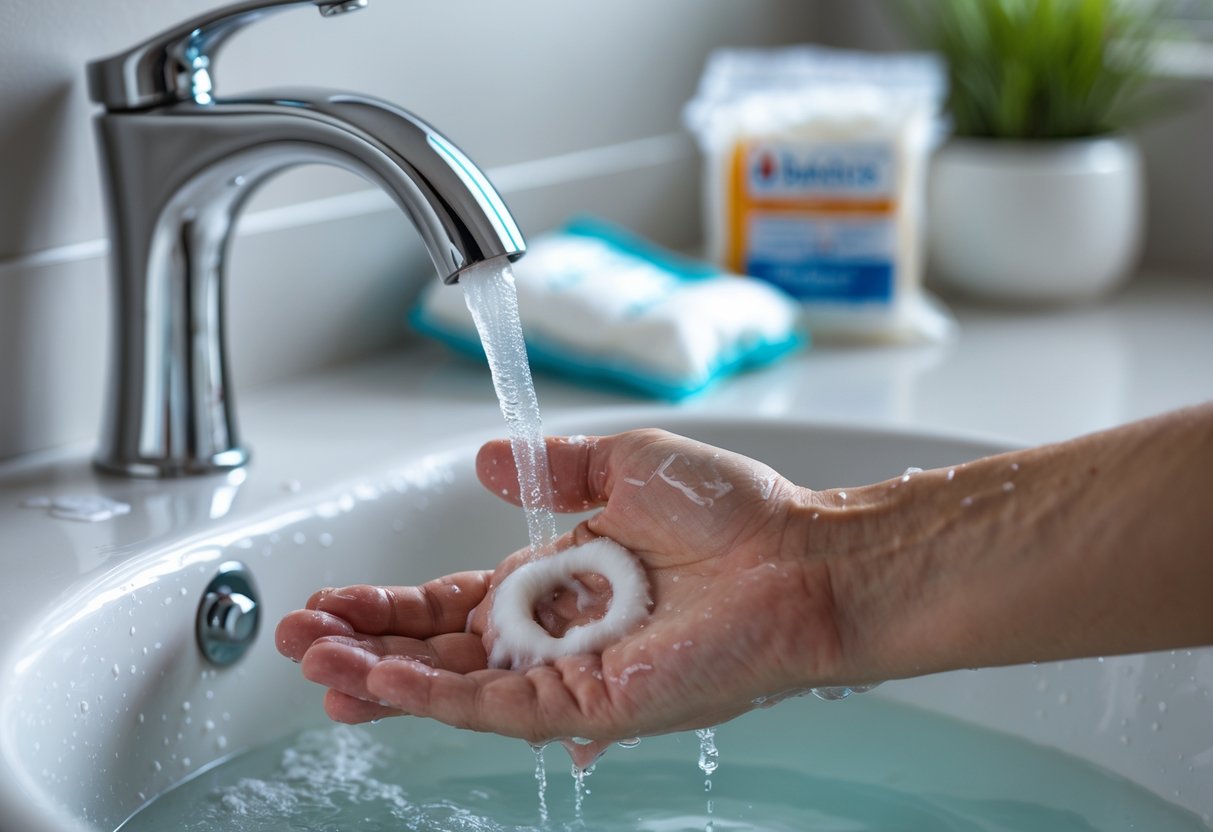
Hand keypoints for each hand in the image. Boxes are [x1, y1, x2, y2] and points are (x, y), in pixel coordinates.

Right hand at [276, 429, 846, 754]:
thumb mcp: (625, 466)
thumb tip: (483, 457)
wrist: (800, 556)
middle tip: (299, 638)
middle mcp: (555, 634)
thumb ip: (552, 469)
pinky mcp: (591, 704)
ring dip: (380, 674)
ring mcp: (569, 674)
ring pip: (454, 685)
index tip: (334, 598)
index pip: (453, 603)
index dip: (391, 605)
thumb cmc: (733, 512)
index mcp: (557, 582)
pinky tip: (378, 679)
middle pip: (439, 649)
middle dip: (365, 644)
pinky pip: (498, 705)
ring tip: (314, 663)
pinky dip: (435, 696)